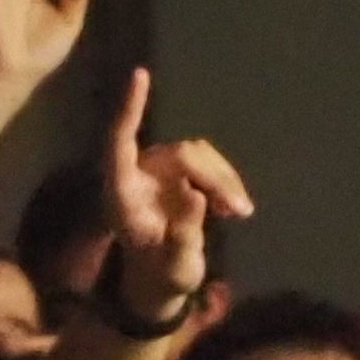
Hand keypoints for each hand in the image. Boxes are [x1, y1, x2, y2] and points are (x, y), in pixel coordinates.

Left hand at [97, 66, 254, 330]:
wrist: (161, 284)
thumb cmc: (161, 278)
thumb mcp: (174, 269)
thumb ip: (183, 237)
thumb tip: (197, 196)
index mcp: (122, 195)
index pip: (121, 141)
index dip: (130, 109)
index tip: (140, 75)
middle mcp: (138, 175)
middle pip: (181, 154)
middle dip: (215, 177)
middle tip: (238, 210)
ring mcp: (159, 172)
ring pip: (199, 156)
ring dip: (224, 180)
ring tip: (239, 213)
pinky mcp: (180, 174)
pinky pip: (208, 164)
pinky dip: (225, 183)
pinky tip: (234, 209)